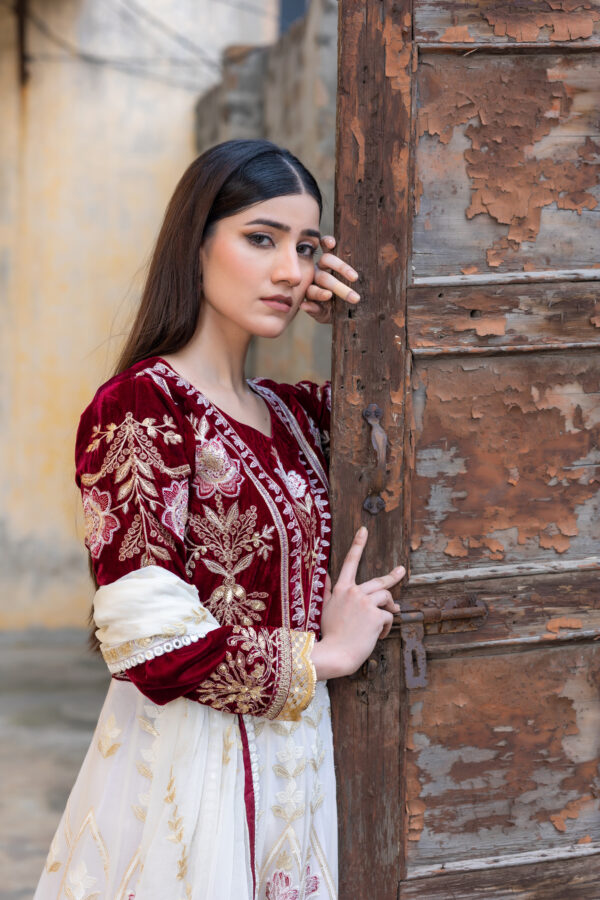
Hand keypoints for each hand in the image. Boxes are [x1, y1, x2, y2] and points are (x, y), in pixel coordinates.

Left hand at [301, 235, 359, 324]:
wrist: (344, 305)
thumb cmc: (331, 310)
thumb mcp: (324, 315)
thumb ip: (315, 311)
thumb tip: (304, 305)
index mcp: (311, 291)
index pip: (312, 291)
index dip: (319, 293)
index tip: (329, 296)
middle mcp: (315, 276)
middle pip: (323, 277)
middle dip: (338, 287)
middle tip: (353, 297)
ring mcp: (322, 265)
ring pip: (327, 260)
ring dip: (341, 268)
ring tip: (353, 277)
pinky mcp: (330, 253)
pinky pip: (326, 246)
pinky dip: (327, 242)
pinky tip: (332, 243)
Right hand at [311, 527, 405, 679]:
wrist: (334, 654)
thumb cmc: (329, 634)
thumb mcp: (324, 608)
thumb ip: (327, 590)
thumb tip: (325, 574)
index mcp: (341, 589)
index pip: (349, 562)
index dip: (357, 544)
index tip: (364, 530)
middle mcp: (353, 592)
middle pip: (379, 581)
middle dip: (393, 576)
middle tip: (401, 571)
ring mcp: (365, 602)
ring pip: (386, 598)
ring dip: (390, 609)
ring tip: (386, 620)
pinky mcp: (376, 615)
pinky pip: (388, 617)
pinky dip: (386, 627)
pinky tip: (377, 636)